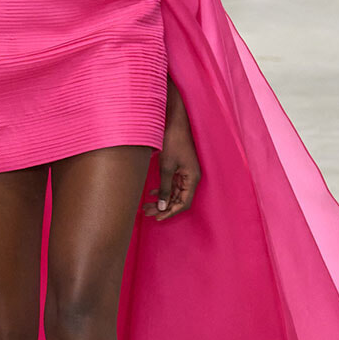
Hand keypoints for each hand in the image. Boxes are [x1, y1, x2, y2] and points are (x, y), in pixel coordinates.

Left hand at [141, 91, 200, 221]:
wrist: (175, 122)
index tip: (157, 217)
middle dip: (163, 207)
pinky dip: (163, 189)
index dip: (170, 212)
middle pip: (178, 199)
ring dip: (162, 199)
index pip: (183, 203)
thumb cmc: (173, 141)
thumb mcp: (166, 166)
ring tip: (146, 206)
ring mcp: (186, 172)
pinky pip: (173, 183)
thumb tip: (163, 206)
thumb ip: (165, 187)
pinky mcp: (180, 167)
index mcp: (192, 178)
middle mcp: (191, 177)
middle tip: (147, 212)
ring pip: (174, 192)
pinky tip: (152, 192)